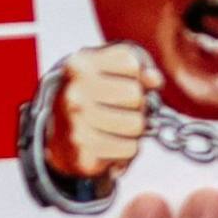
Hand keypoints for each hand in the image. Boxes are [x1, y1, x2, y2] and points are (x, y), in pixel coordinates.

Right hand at [42, 43, 156, 182]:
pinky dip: (126, 148)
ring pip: (136, 124)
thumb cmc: (95, 97)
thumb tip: (154, 79)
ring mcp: (77, 124)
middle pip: (135, 96)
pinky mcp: (84, 153)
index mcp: (79, 65)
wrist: (62, 135)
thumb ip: (138, 69)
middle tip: (120, 109)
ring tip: (116, 126)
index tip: (120, 82)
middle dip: (136, 104)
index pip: (131, 65)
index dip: (134, 75)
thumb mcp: (111, 72)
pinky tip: (111, 143)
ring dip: (133, 128)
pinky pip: (130, 149)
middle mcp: (74, 93)